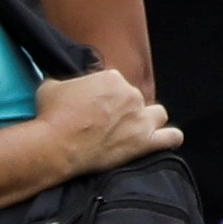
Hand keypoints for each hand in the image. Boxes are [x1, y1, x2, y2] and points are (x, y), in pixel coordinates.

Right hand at [23, 63, 176, 181]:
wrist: (55, 145)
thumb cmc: (51, 115)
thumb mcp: (52, 86)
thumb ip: (65, 79)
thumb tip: (65, 81)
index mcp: (112, 78)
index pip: (115, 82)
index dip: (103, 94)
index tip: (93, 105)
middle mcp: (131, 95)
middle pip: (134, 98)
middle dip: (121, 108)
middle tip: (103, 122)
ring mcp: (140, 118)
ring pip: (158, 114)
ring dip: (147, 119)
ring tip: (132, 129)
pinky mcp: (144, 142)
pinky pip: (171, 137)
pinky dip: (170, 138)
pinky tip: (164, 139)